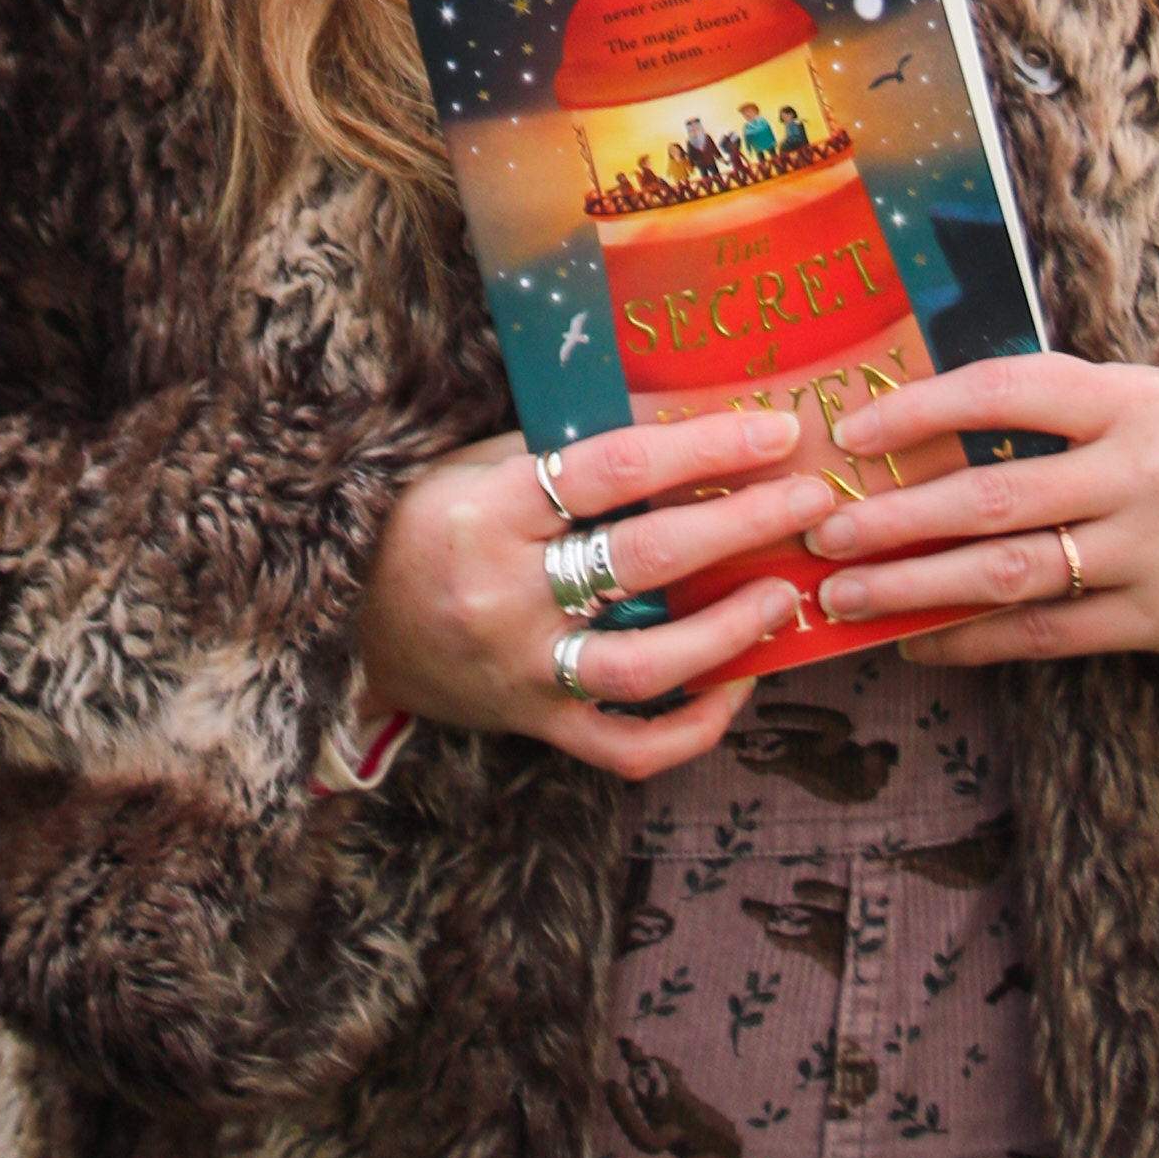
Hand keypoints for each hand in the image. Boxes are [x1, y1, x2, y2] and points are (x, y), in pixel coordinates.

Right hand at [353, 406, 809, 780]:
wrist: (345, 627)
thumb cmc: (424, 524)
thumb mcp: (476, 465)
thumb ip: (562, 447)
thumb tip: (679, 411)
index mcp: (491, 510)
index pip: (614, 467)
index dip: (703, 447)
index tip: (773, 430)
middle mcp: (506, 593)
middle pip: (644, 559)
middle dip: (743, 524)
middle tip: (812, 498)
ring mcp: (523, 669)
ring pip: (646, 664)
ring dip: (729, 631)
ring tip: (786, 595)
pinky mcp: (534, 725)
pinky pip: (627, 745)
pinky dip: (692, 726)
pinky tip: (738, 688)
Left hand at [799, 355, 1158, 669]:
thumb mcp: (1147, 401)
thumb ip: (1058, 408)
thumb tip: (927, 419)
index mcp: (1130, 400)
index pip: (1007, 392)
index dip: (922, 410)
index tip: (852, 435)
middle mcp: (1141, 472)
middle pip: (993, 496)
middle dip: (896, 518)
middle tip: (825, 532)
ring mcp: (1153, 551)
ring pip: (1011, 572)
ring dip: (917, 587)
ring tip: (848, 595)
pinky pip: (1049, 634)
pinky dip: (975, 639)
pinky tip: (920, 640)